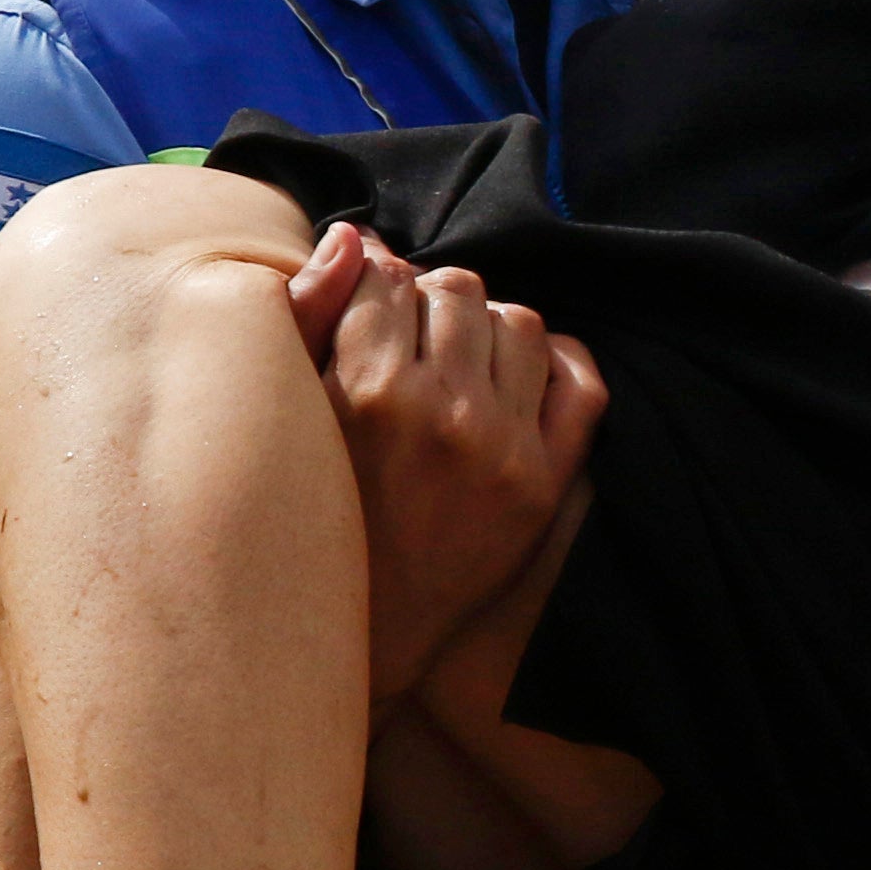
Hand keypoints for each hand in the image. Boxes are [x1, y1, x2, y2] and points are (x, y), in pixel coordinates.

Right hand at [286, 221, 602, 700]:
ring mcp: (504, 449)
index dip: (377, 285)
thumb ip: (309, 316)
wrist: (361, 632)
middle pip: (458, 288)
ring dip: (488, 328)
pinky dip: (557, 363)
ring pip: (520, 323)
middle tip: (411, 341)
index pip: (389, 278)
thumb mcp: (286, 416)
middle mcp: (443, 414)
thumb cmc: (308, 514)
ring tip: (458, 361)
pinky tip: (520, 375)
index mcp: (365, 392)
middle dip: (430, 303)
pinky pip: (583, 384)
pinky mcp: (545, 484)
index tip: (370, 310)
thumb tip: (358, 237)